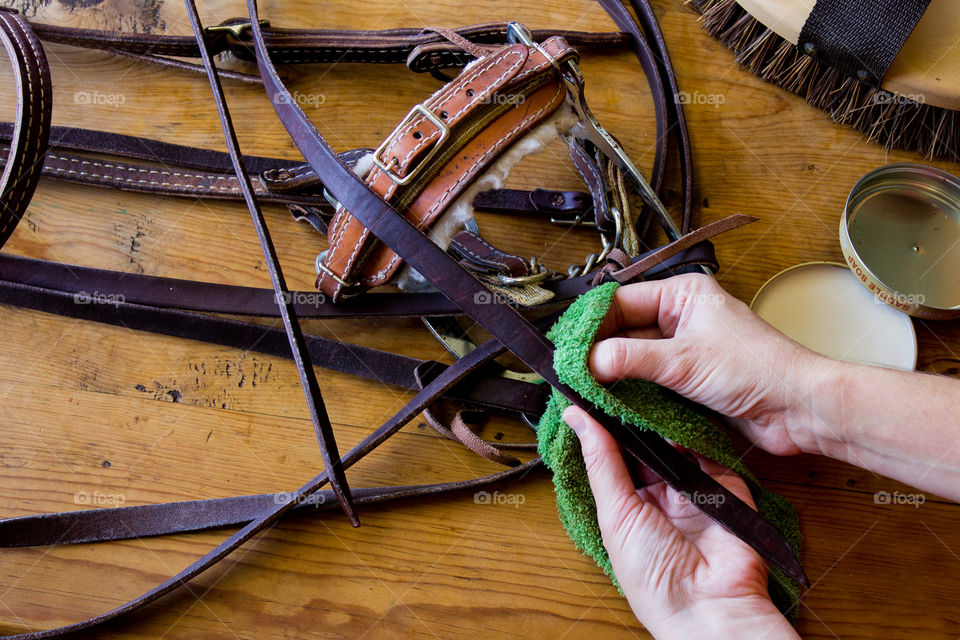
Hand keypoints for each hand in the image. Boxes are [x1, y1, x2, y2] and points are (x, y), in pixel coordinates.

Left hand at [562, 406, 798, 638]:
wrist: (710, 607)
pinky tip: (683, 410)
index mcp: (629, 505)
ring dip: (664, 422)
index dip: (606, 425)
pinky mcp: (725, 487)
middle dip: (635, 417)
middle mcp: (661, 495)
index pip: (615, 454)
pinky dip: (698, 433)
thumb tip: (574, 417)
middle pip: (647, 444)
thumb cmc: (653, 575)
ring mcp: (694, 490)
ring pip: (678, 442)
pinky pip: (711, 451)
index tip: (593, 388)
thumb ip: (602, 462)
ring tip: (648, 390)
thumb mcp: (616, 513)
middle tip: (622, 381)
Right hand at [588, 273, 840, 456]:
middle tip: (570, 373)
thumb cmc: (757, 369)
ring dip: (613, 374)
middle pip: (624, 330)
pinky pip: (650, 381)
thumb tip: (587, 362)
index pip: (621, 302)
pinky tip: (611, 403)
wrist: (799, 408)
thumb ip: (631, 360)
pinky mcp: (690, 379)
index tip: (566, 347)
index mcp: (682, 295)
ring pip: (634, 358)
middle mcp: (681, 318)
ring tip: (584, 390)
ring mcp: (685, 349)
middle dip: (598, 351)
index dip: (591, 324)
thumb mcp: (684, 361)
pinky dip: (632, 391)